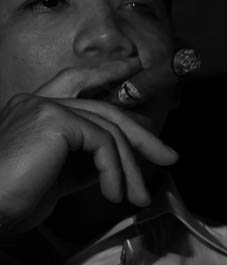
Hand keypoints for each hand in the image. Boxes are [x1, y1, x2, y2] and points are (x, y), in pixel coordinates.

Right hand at [0, 61, 178, 238]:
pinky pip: (103, 143)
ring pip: (109, 131)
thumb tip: (118, 156)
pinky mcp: (54, 119)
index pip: (75, 81)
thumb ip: (86, 157)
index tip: (134, 67)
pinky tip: (112, 193)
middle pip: (105, 109)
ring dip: (129, 167)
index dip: (105, 71)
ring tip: (137, 196)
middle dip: (141, 134)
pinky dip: (114, 171)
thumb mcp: (60, 173)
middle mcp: (36, 100)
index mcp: (34, 108)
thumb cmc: (17, 197)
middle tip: (169, 156)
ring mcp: (45, 106)